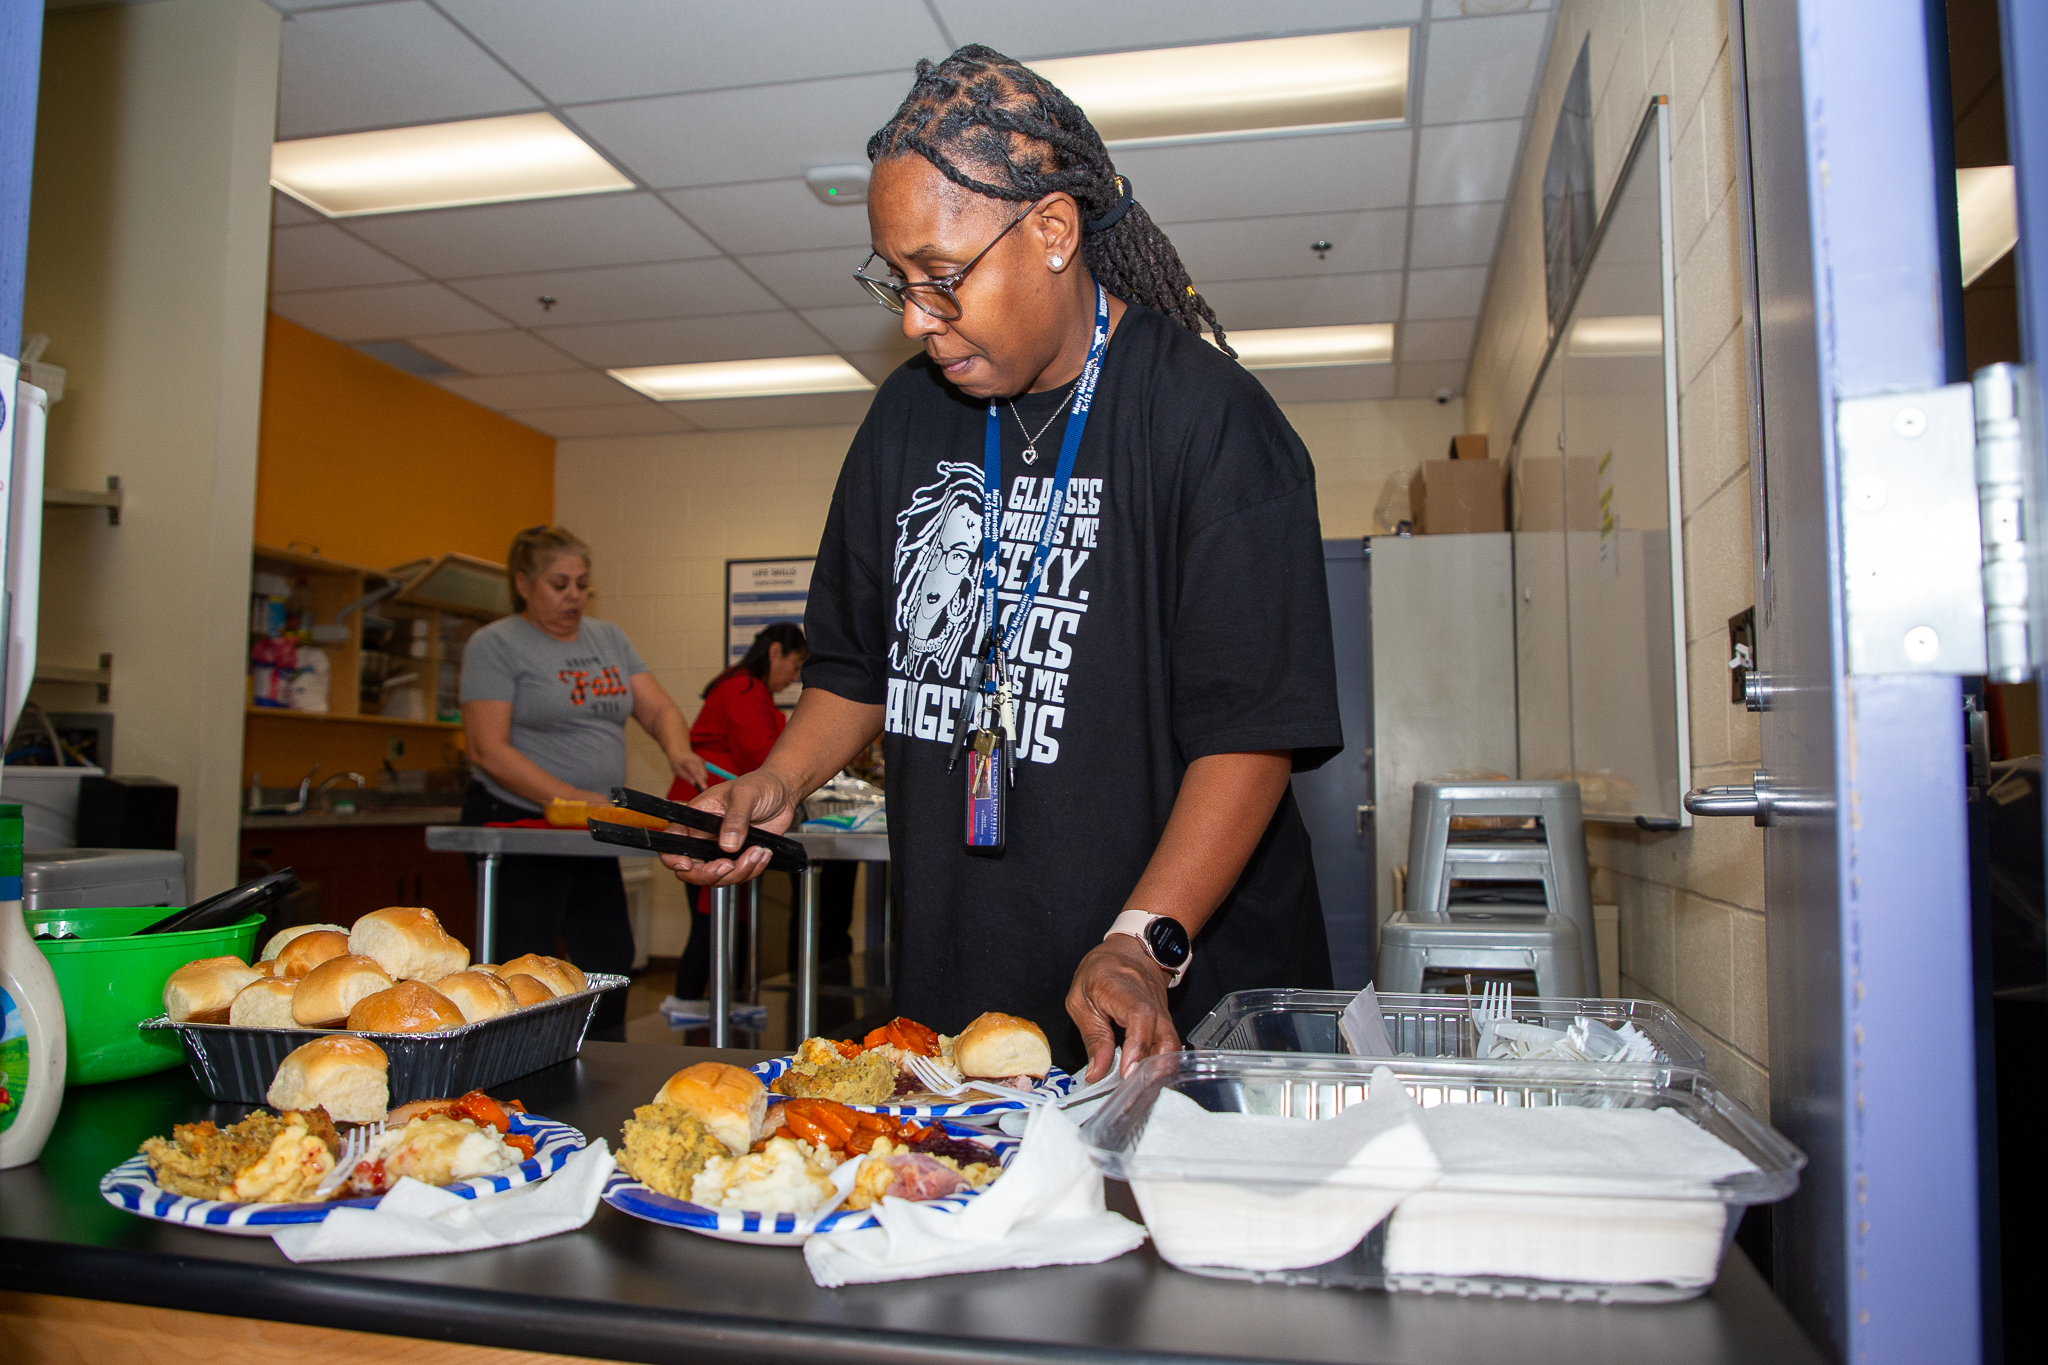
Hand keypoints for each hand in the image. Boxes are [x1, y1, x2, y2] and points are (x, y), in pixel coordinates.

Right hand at [657, 769, 796, 886]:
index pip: (673, 841)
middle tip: (730, 865)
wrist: (782, 792)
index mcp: (697, 817)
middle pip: (692, 870)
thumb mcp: (746, 795)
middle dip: (710, 874)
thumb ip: (736, 819)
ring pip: (718, 878)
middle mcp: (705, 837)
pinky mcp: (740, 857)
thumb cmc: (759, 785)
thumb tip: (727, 845)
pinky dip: (753, 870)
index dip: (673, 858)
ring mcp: (722, 850)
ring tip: (758, 851)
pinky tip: (763, 853)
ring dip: (739, 871)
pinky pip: (740, 875)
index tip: (688, 864)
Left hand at [668, 747, 708, 791]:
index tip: (704, 788)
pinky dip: (700, 776)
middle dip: (701, 782)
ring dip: (700, 779)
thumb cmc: (676, 762)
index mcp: (689, 762)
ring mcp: (702, 762)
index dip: (700, 781)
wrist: (680, 751)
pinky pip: (704, 773)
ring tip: (690, 776)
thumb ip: (686, 776)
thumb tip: (694, 783)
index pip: (696, 773)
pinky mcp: (703, 763)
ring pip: (705, 775)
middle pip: (703, 775)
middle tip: (696, 786)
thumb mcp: (677, 770)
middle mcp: (698, 761)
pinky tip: (693, 773)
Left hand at [1065, 936, 1179, 1083]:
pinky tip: (1146, 1079)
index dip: (1138, 1045)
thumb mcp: (1082, 1000)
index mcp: (1124, 989)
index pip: (1141, 1016)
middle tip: (1133, 1091)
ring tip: (1138, 1090)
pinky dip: (1159, 1065)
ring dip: (1157, 1071)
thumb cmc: (1101, 972)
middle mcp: (1151, 1002)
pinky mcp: (1166, 1024)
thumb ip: (1092, 1038)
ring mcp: (1163, 1013)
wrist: (1130, 951)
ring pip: (1171, 1046)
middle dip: (1154, 1068)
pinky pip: (1168, 1047)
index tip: (1128, 1071)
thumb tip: (1096, 1073)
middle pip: (1166, 1036)